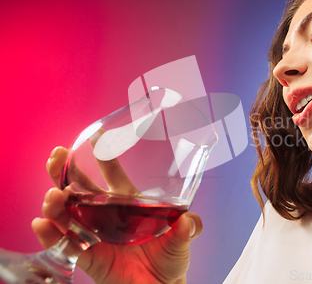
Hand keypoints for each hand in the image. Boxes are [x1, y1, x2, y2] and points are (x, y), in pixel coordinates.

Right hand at [32, 147, 202, 283]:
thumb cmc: (171, 257)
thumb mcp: (183, 238)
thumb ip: (188, 228)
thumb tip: (188, 221)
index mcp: (128, 203)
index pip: (112, 174)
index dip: (102, 155)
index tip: (93, 135)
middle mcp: (107, 214)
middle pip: (81, 189)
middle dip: (65, 172)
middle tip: (55, 158)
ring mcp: (94, 234)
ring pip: (68, 214)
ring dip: (56, 203)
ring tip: (52, 196)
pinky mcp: (88, 256)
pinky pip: (65, 245)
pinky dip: (51, 235)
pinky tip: (42, 224)